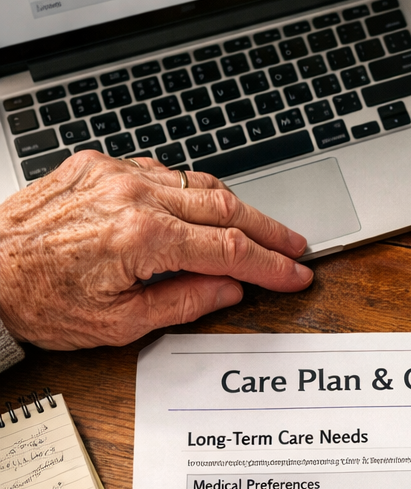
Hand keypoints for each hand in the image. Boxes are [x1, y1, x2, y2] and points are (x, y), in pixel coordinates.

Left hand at [0, 151, 313, 348]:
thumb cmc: (37, 301)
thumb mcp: (118, 324)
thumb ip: (185, 303)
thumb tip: (231, 289)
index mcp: (140, 238)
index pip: (229, 249)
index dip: (270, 264)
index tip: (296, 273)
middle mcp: (132, 196)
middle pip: (225, 206)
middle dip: (268, 229)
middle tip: (295, 246)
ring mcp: (115, 174)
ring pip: (199, 183)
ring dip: (235, 207)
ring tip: (260, 230)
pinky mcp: (98, 164)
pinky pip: (164, 172)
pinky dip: (192, 192)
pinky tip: (202, 210)